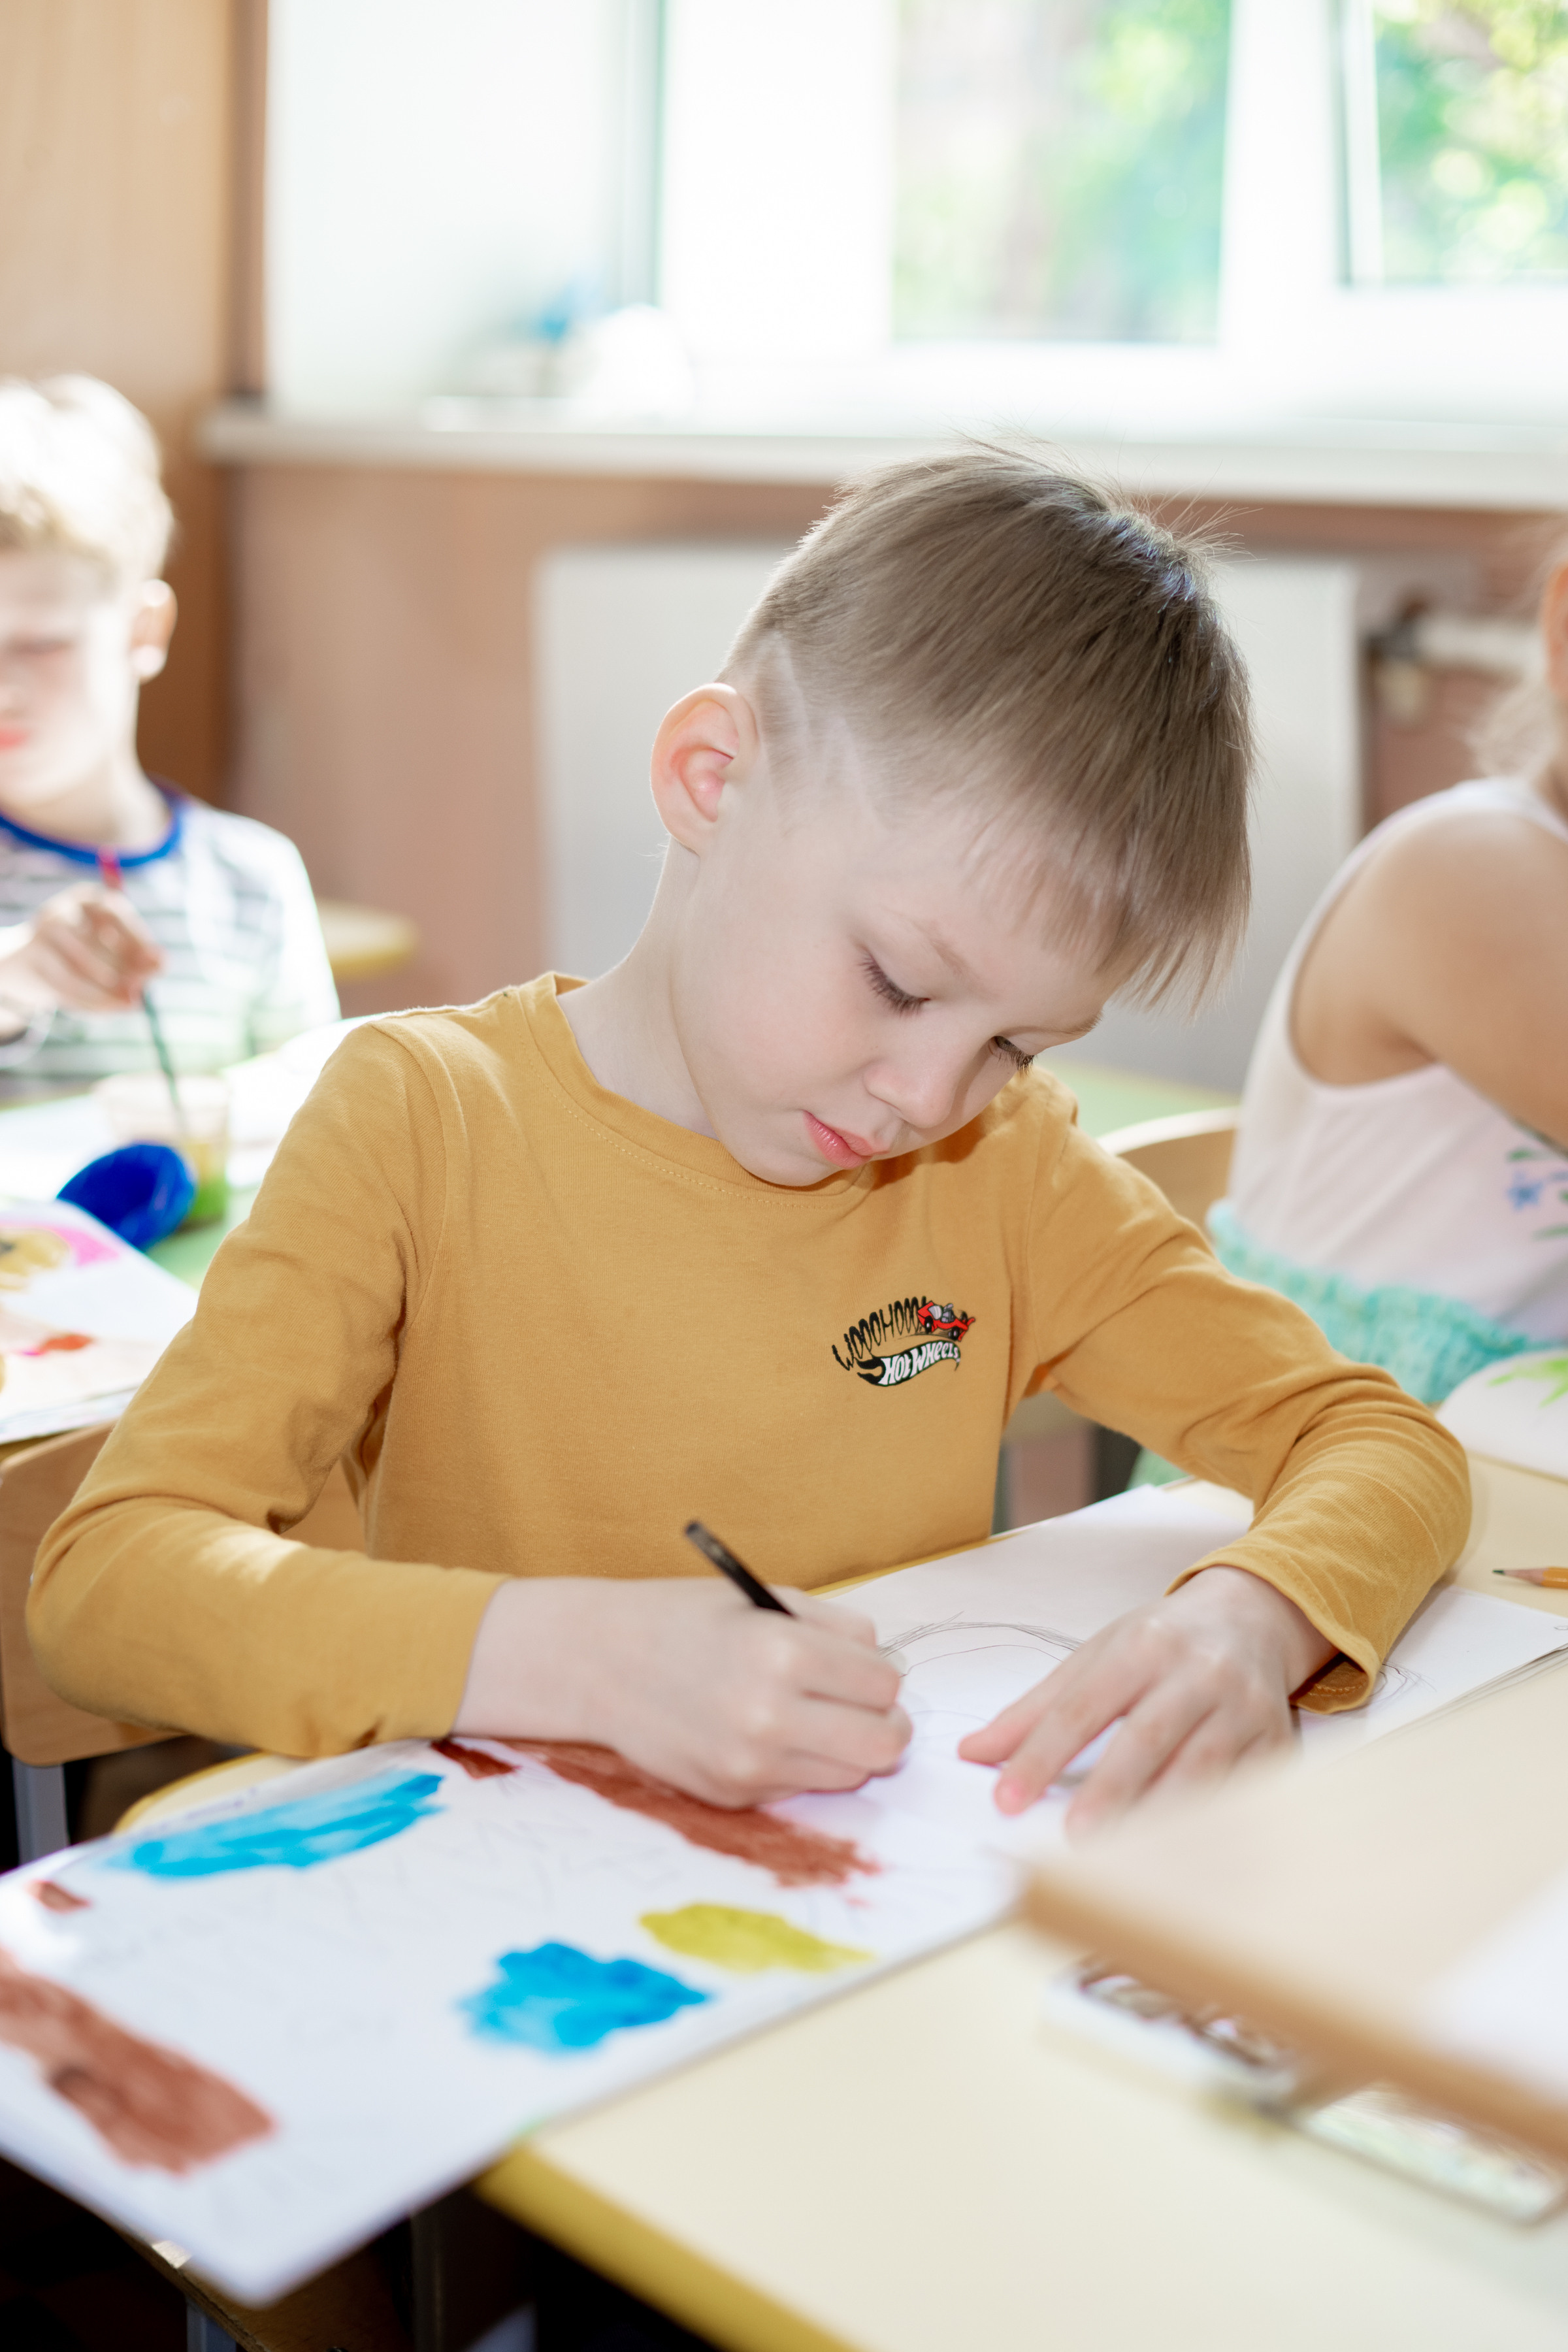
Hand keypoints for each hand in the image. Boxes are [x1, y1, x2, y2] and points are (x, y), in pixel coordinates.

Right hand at [0, 882, 162, 1019]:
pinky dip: (88, 1001)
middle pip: (92, 944)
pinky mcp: (32, 959)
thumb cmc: (88, 955)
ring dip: (105, 993)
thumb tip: (162, 964)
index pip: (114, 914)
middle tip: (142, 992)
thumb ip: (140, 959)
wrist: (35, 962)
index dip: (139, 941)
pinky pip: (62, 987)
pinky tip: (109, 1008)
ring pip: (76, 971)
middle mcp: (61, 911)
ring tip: (131, 1003)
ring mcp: (41, 935)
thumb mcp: (117, 953)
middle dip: (122, 973)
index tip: (161, 966)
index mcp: (89, 899)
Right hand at [454, 1576, 911, 1807]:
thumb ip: (837, 1630)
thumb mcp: (767, 1600)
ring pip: (851, 1774)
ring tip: (818, 1718)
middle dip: (886, 1723)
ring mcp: (752, 1763)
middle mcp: (771, 1715)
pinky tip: (770, 1735)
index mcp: (785, 1653)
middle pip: (884, 1743)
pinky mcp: (736, 1794)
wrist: (603, 1663)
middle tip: (867, 1707)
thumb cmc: (687, 1621)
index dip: (880, 1674)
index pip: (885, 1684)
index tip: (862, 1669)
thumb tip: (886, 1666)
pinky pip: (802, 1787)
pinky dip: (802, 1765)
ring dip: (848, 1748)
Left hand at [958, 1566, 1335, 1835]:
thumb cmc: (1161, 1644)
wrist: (1253, 1617)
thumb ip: (1035, 1709)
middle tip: (1071, 1838)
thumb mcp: (1096, 1657)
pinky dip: (1213, 1823)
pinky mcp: (1277, 1742)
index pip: (1082, 1707)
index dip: (1042, 1754)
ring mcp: (1244, 1708)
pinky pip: (1245, 1790)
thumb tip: (972, 1754)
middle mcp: (1197, 1674)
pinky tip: (1182, 1857)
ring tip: (1123, 1857)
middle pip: (1147, 1737)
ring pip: (1203, 1768)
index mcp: (1141, 1648)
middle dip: (1109, 1790)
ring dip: (1161, 1814)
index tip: (1005, 1800)